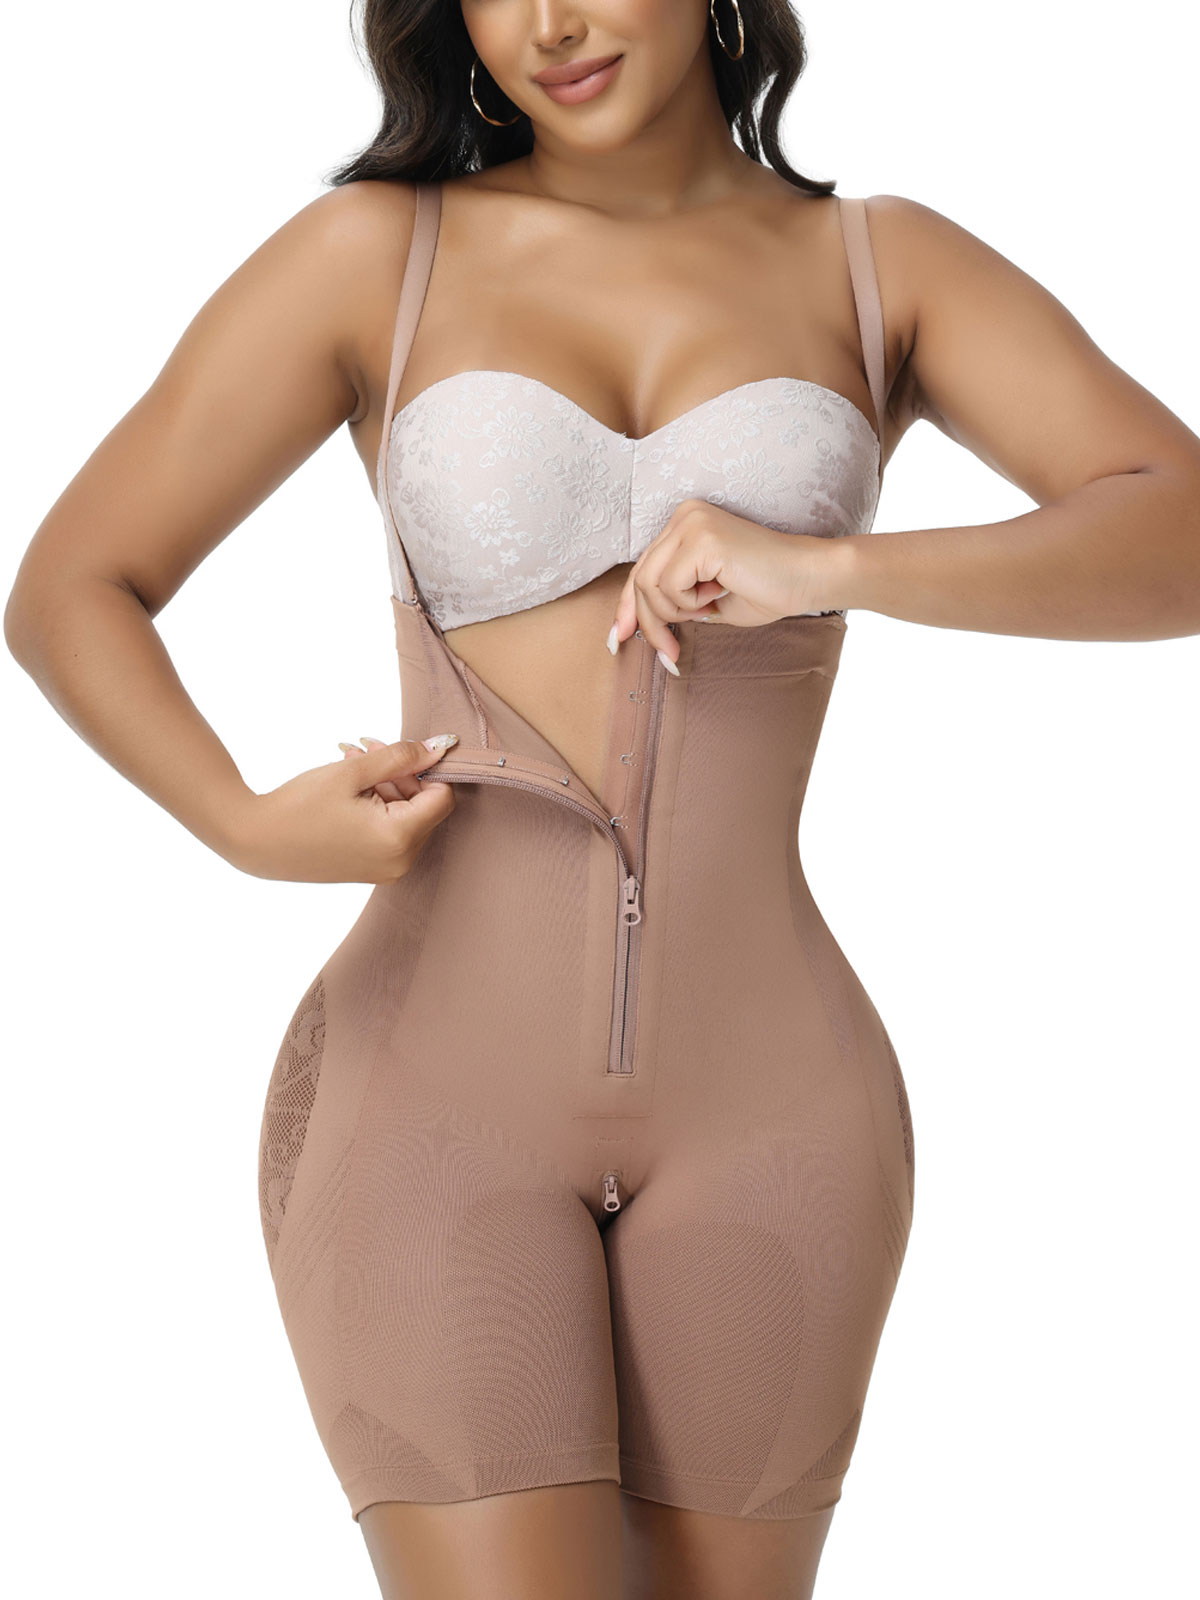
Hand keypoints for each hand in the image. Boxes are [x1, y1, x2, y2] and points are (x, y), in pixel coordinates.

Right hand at [228, 734, 458, 883]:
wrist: (255, 842)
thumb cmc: (299, 805)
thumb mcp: (352, 772)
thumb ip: (400, 758)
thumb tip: (439, 748)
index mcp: (399, 839)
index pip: (442, 797)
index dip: (425, 769)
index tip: (396, 752)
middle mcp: (400, 862)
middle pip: (425, 807)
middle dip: (401, 773)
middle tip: (366, 748)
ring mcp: (386, 870)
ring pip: (408, 817)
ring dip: (387, 785)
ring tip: (351, 762)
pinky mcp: (372, 871)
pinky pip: (391, 832)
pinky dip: (378, 806)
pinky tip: (350, 788)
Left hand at [607, 499, 836, 668]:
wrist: (806, 579)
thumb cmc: (766, 590)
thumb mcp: (705, 600)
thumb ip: (673, 601)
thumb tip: (637, 625)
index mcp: (684, 524)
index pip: (641, 569)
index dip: (626, 608)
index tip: (618, 639)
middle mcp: (683, 516)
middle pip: (639, 579)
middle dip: (649, 623)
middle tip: (667, 654)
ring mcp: (691, 523)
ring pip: (649, 585)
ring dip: (677, 611)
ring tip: (710, 607)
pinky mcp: (702, 538)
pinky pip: (670, 586)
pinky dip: (691, 603)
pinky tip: (720, 592)